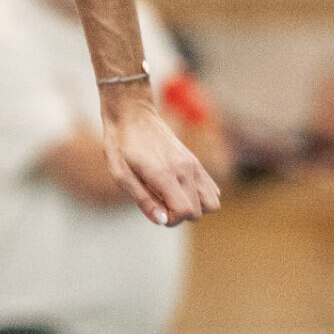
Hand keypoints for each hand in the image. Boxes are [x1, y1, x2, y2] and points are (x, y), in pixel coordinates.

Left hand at [101, 97, 219, 226]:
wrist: (132, 113)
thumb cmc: (120, 144)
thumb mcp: (120, 174)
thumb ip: (142, 199)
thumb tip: (162, 220)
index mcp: (164, 173)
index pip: (185, 212)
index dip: (171, 220)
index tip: (154, 210)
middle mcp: (185, 169)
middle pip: (199, 212)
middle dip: (179, 216)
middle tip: (158, 203)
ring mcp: (194, 164)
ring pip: (212, 203)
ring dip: (193, 208)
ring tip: (169, 198)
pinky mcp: (196, 161)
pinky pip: (213, 190)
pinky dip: (200, 197)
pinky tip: (178, 190)